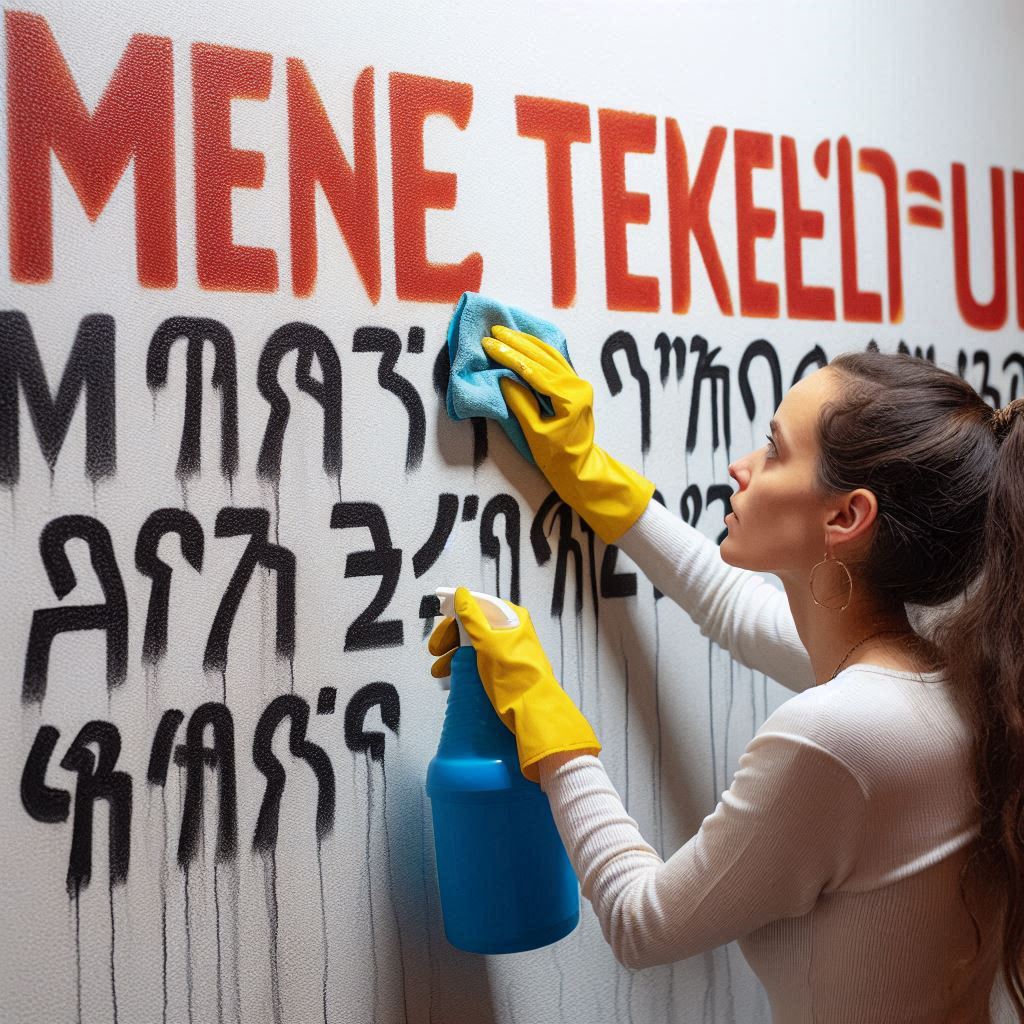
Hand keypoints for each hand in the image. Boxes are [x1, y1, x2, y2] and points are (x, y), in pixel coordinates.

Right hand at [427, 586, 600, 781]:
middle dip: (451, 637)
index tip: (438, 614)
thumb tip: (461, 592)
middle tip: (434, 651)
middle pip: (474, 626)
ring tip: (437, 672)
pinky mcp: (502, 670)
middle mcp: (510, 631)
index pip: (479, 605)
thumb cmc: (513, 675)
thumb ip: (472, 618)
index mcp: (512, 619)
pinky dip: (462, 666)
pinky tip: (449, 676)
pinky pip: (477, 661)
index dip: (457, 608)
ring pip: (473, 645)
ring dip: (453, 655)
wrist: (533, 713)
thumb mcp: (489, 643)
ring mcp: (506, 651)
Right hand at [482, 325, 654, 543]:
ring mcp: (579, 383)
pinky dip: (539, 349)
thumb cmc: (557, 457)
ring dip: (527, 341)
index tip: (489, 344)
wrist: (580, 468)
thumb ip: (520, 403)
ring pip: (550, 354)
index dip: (509, 356)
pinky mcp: (575, 385)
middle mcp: (577, 385)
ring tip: (506, 332)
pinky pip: (556, 360)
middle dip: (516, 343)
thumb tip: (504, 377)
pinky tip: (526, 340)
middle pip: (543, 358)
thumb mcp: (535, 434)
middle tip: (493, 332)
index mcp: (569, 397)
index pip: (534, 370)